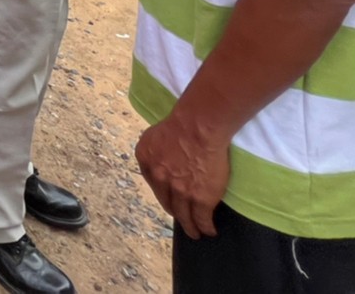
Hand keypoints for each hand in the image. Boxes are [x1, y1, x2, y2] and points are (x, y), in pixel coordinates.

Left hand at [135, 113, 230, 238]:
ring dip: (190, 226)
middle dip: (174, 211)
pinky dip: (205, 227)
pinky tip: (209, 230)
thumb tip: (159, 157)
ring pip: (184, 215)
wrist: (198, 127)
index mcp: (146, 160)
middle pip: (167, 202)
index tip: (169, 198)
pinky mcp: (200, 199)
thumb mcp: (154, 134)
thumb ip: (154, 149)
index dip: (163, 192)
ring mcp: (179, 191)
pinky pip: (202, 218)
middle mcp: (159, 178)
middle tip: (181, 219)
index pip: (153, 183)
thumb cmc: (181, 123)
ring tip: (195, 232)